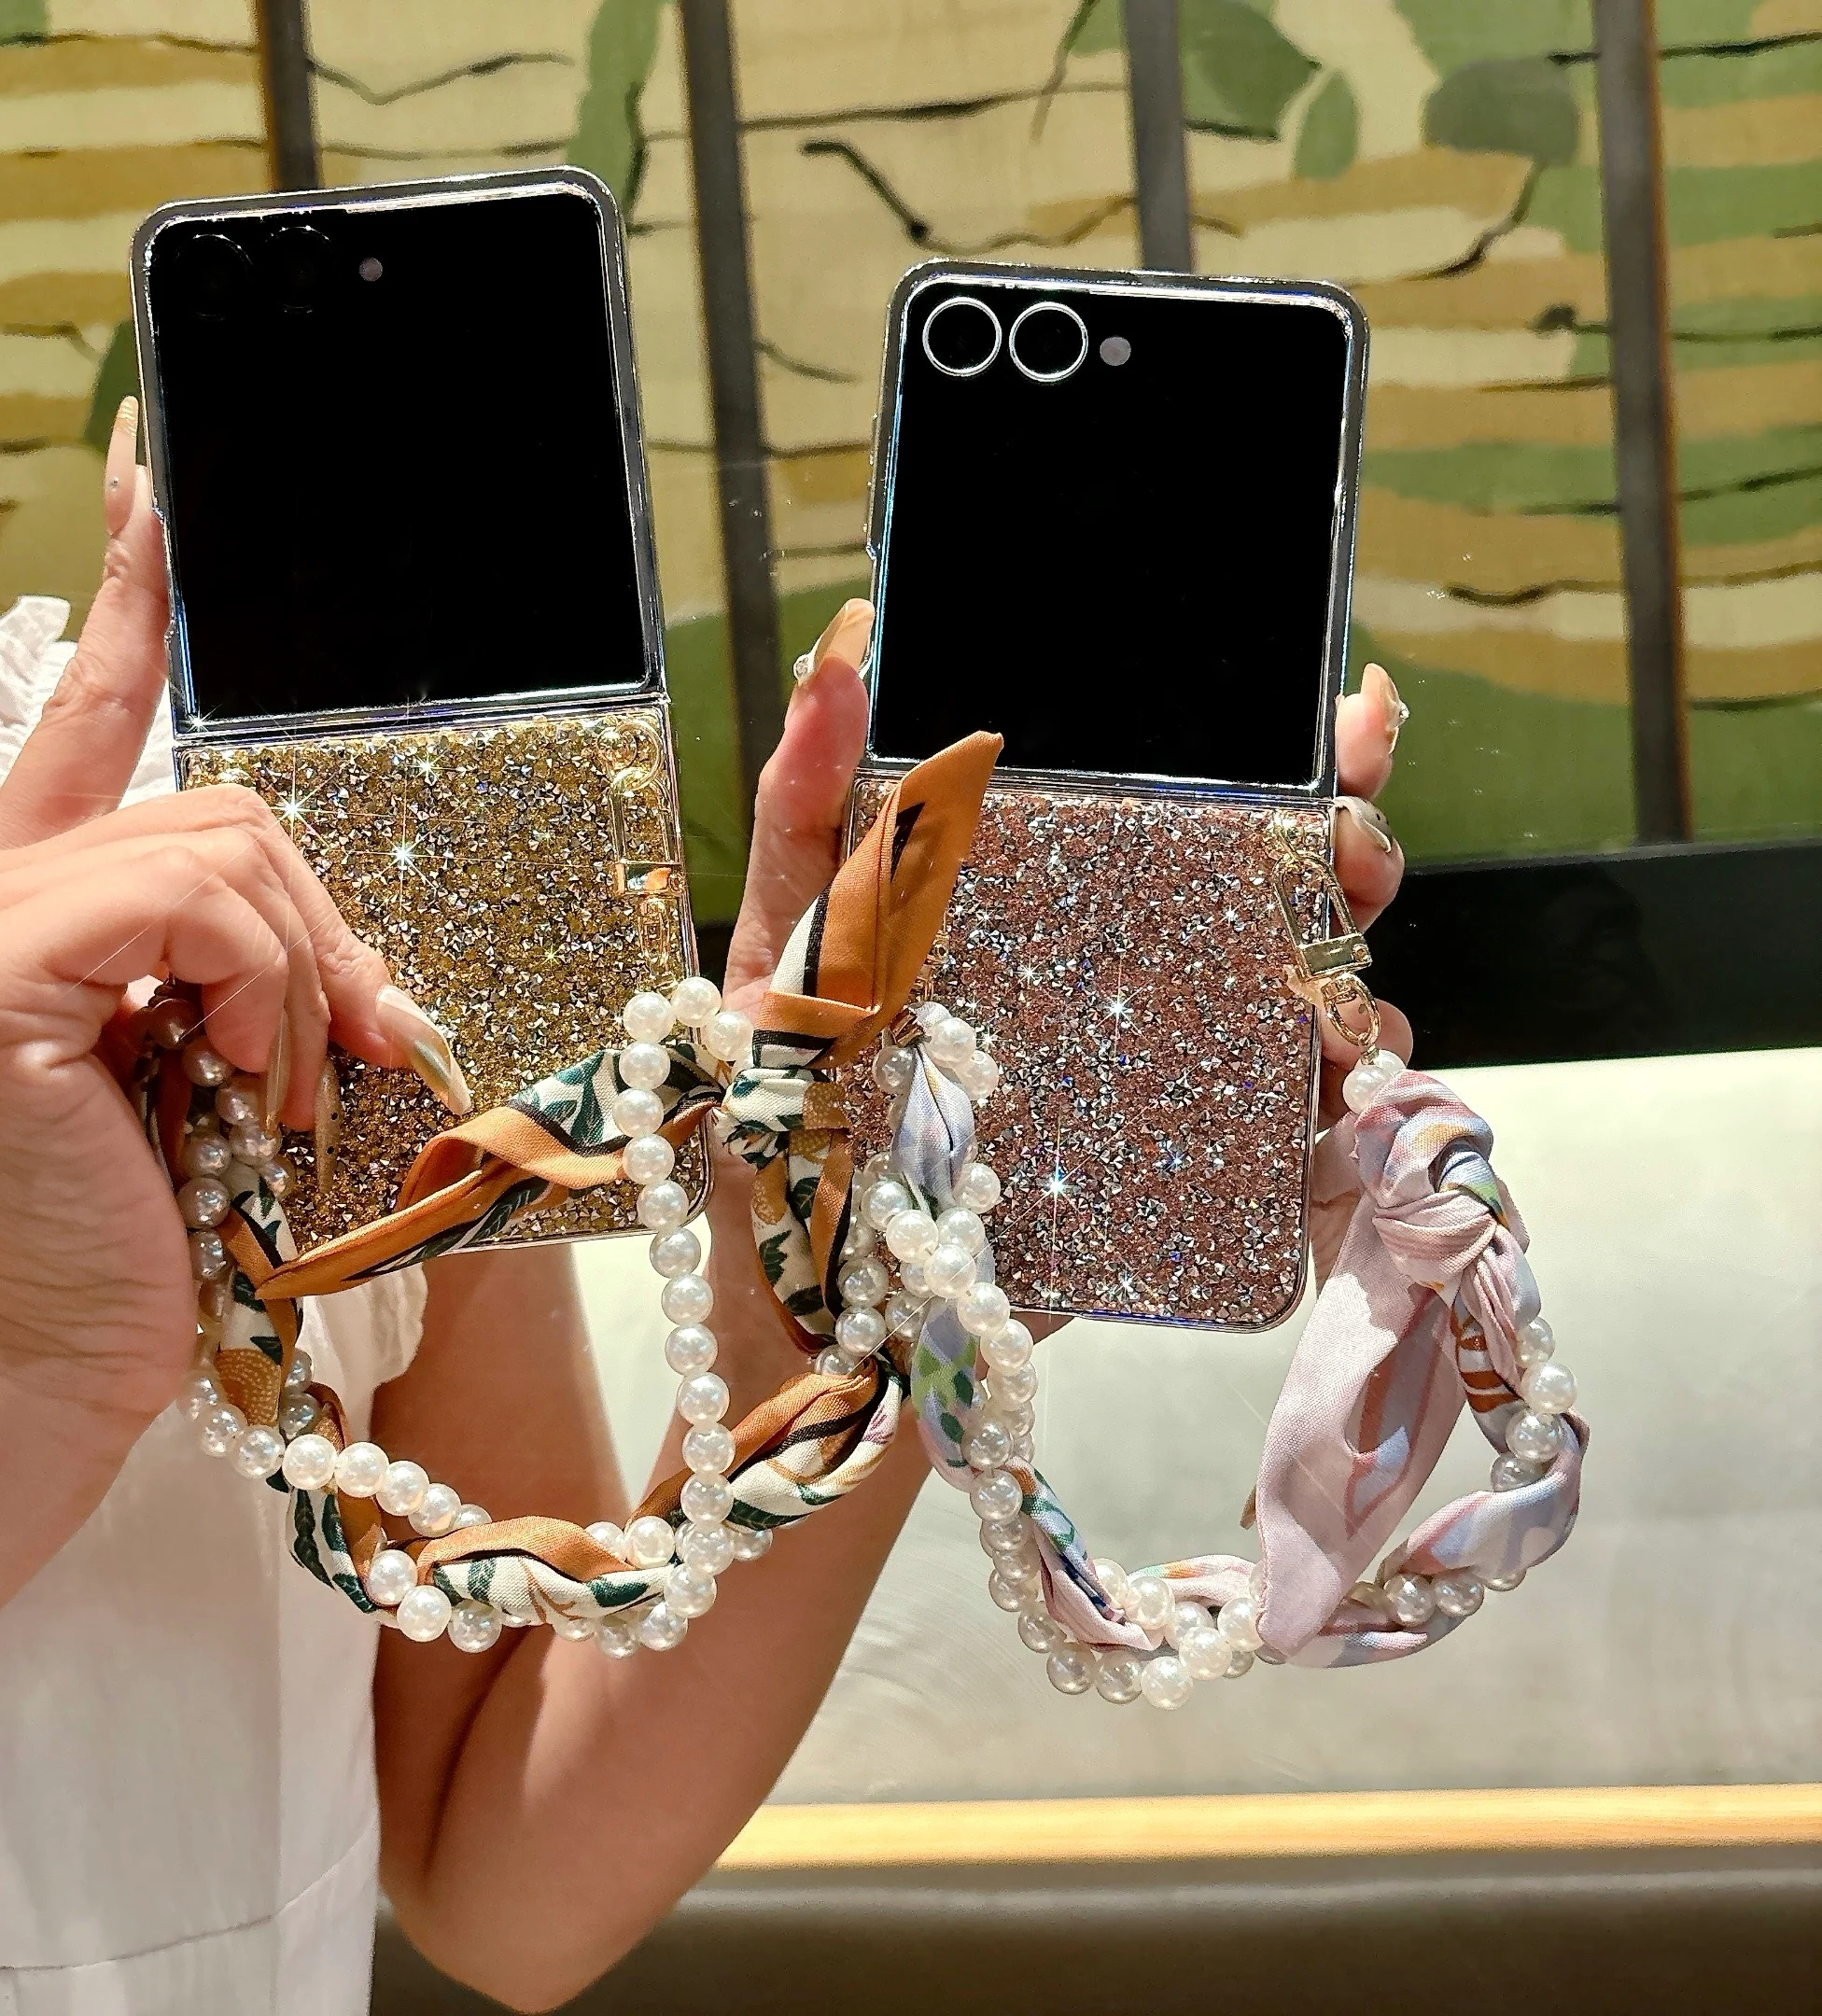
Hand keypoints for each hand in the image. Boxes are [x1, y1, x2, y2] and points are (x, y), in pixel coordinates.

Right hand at [0, 406, 396, 1434]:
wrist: (53, 1360)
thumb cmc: (149, 1223)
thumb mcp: (217, 1059)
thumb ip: (251, 959)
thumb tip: (362, 958)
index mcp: (25, 890)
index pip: (95, 712)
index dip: (135, 595)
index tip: (158, 468)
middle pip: (220, 805)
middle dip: (317, 930)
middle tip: (345, 1045)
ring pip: (220, 851)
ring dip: (296, 978)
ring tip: (273, 1090)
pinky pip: (197, 902)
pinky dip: (262, 992)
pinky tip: (238, 1083)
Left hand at [721, 601, 1411, 1105]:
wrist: (791, 1292)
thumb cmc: (778, 1100)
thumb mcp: (784, 936)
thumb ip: (807, 800)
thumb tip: (843, 645)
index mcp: (1039, 891)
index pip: (1173, 801)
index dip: (1271, 755)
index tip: (1341, 714)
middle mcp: (1114, 968)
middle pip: (1268, 889)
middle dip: (1344, 848)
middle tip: (1351, 844)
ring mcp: (1149, 1069)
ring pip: (1299, 1002)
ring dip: (1353, 978)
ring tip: (1347, 980)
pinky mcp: (1164, 1174)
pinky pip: (1285, 1130)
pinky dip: (1338, 1104)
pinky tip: (1337, 1084)